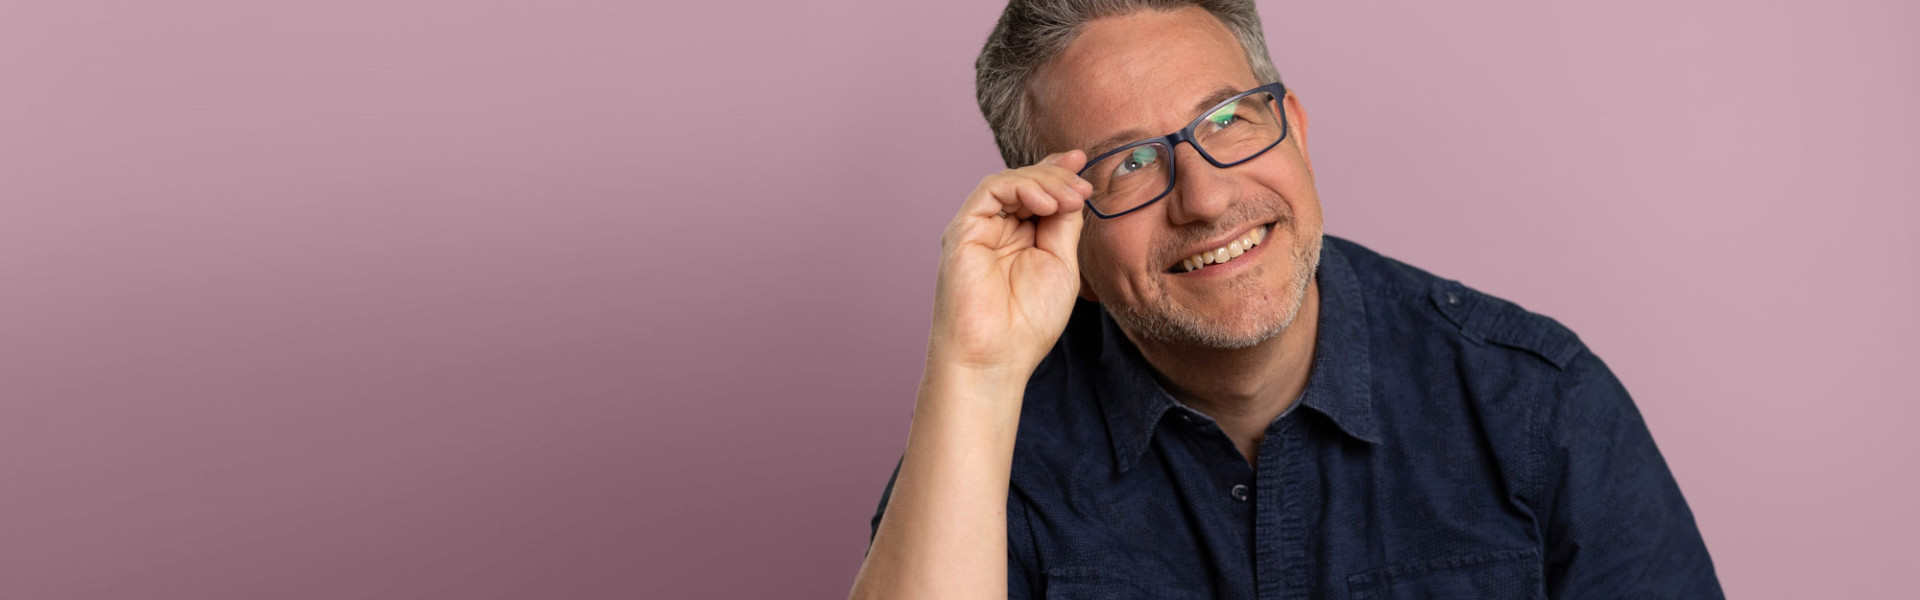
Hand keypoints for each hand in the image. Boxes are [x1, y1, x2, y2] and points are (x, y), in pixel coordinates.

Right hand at [927, 151, 1093, 377]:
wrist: (996, 356)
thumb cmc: (1028, 322)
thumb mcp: (1061, 264)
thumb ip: (1064, 225)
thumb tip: (1073, 191)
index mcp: (1020, 239)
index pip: (1038, 194)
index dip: (1058, 173)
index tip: (1081, 163)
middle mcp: (997, 230)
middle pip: (1026, 184)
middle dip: (1057, 177)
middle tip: (1083, 189)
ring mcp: (978, 229)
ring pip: (1009, 182)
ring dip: (1044, 182)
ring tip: (1068, 199)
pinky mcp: (963, 231)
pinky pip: (990, 191)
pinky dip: (1020, 188)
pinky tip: (1045, 203)